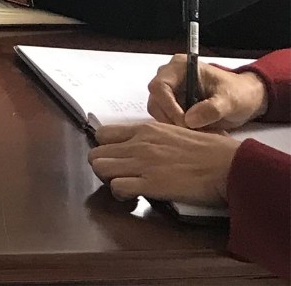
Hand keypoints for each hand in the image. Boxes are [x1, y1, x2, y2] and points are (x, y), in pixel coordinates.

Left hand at [89, 122, 240, 206]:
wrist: (230, 165)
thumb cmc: (213, 150)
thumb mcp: (178, 132)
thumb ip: (158, 137)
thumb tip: (151, 146)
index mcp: (146, 129)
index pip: (103, 134)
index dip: (106, 149)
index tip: (116, 159)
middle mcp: (139, 143)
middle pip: (96, 153)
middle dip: (103, 167)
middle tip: (118, 177)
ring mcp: (143, 162)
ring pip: (100, 167)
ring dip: (108, 180)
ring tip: (124, 187)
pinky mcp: (151, 183)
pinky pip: (117, 186)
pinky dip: (120, 194)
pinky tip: (133, 197)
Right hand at [148, 56, 269, 130]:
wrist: (247, 98)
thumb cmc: (239, 93)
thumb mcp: (230, 101)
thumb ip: (211, 109)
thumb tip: (189, 120)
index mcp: (180, 67)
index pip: (160, 86)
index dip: (168, 106)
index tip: (185, 123)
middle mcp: (170, 76)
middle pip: (155, 100)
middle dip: (171, 118)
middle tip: (192, 132)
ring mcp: (171, 90)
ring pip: (158, 111)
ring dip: (174, 124)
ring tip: (197, 131)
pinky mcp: (174, 103)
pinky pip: (166, 117)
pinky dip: (178, 127)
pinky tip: (196, 130)